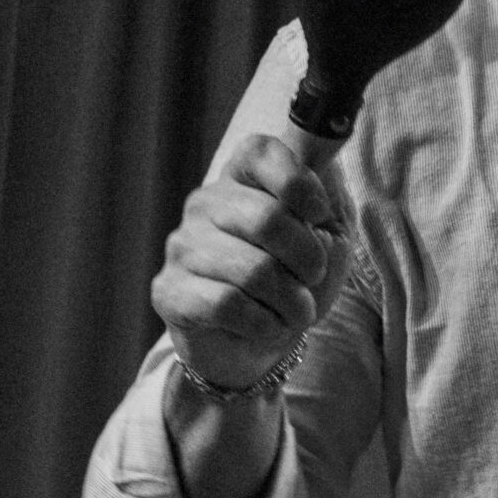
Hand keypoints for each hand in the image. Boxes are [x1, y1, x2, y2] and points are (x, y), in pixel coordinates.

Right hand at [151, 135, 353, 391]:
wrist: (257, 345)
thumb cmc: (293, 283)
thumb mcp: (328, 240)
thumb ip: (326, 206)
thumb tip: (321, 181)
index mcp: (241, 179)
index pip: (261, 151)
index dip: (299, 182)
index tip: (319, 215)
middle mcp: (205, 204)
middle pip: (268, 218)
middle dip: (308, 259)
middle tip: (312, 279)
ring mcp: (182, 246)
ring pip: (253, 271)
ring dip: (291, 302)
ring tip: (296, 312)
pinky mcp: (169, 290)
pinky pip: (227, 304)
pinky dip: (263, 324)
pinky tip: (267, 326)